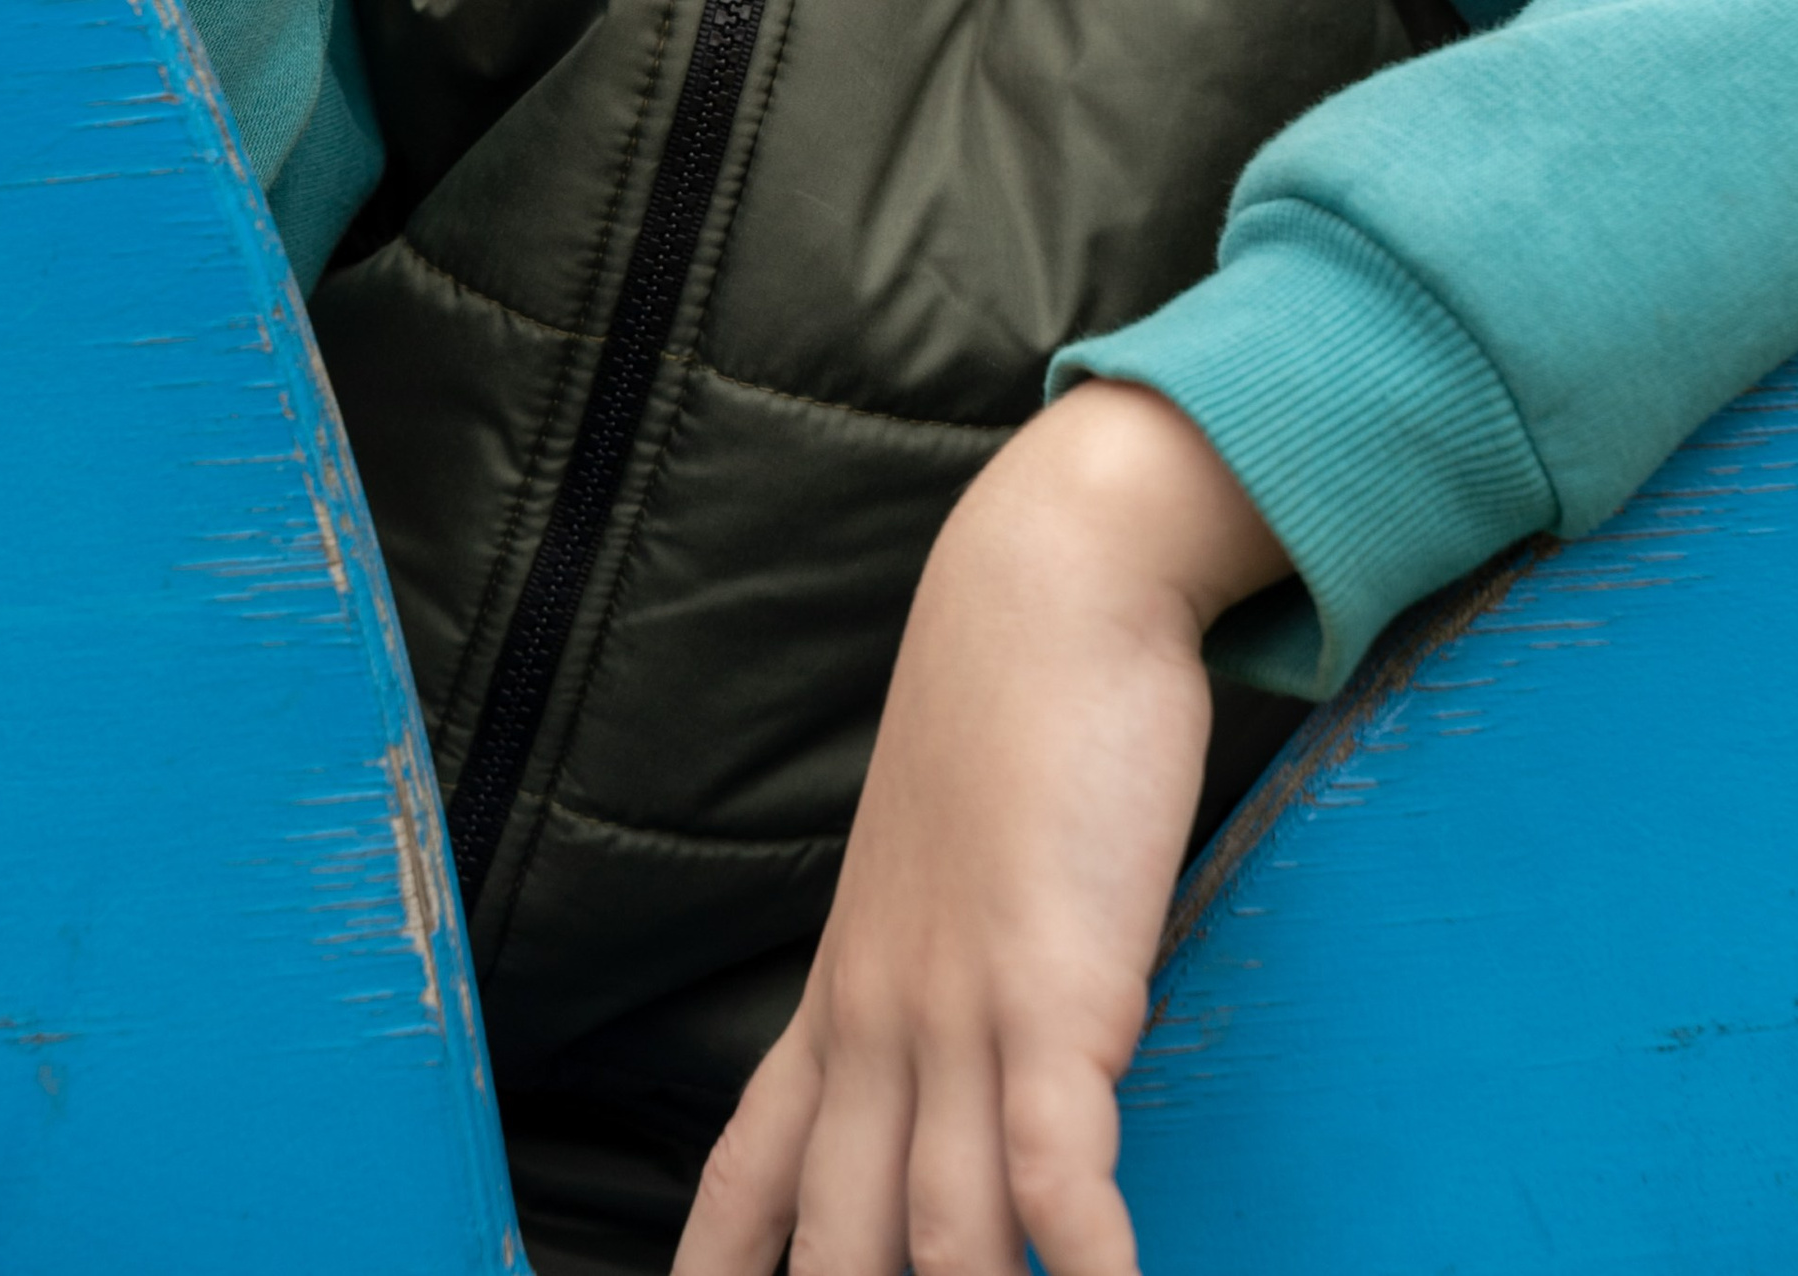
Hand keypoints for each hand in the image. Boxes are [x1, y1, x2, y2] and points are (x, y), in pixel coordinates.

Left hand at [676, 382, 1289, 1275]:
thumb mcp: (941, 855)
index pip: (748, 1169)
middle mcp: (881, 1020)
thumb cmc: (1009, 713)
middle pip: (835, 1242)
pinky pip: (1054, 1176)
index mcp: (844, 989)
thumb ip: (934, 953)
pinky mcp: (1057, 991)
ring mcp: (961, 1012)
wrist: (1044, 589)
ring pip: (939, 1239)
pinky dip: (1082, 1264)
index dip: (715, 1268)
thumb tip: (962, 1026)